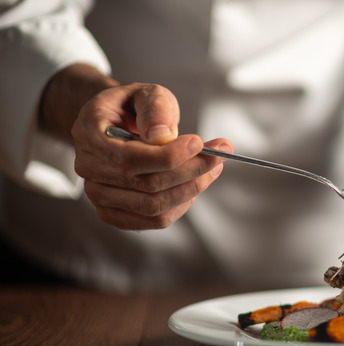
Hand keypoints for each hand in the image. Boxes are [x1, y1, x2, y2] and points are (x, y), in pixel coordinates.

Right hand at [70, 82, 231, 229]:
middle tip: (220, 155)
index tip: (201, 143)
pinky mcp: (114, 212)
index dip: (170, 156)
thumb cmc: (134, 107)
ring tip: (212, 168)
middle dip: (192, 170)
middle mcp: (88, 167)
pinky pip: (154, 220)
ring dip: (191, 189)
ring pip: (154, 206)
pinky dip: (181, 205)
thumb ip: (155, 109)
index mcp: (89, 133)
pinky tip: (193, 185)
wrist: (118, 123)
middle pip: (147, 185)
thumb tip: (162, 137)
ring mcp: (97, 194)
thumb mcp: (146, 94)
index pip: (130, 159)